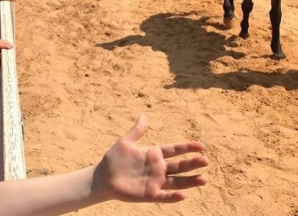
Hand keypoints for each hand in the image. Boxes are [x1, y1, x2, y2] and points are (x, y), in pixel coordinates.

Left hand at [92, 114, 207, 203]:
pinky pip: (164, 196)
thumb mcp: (126, 141)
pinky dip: (173, 196)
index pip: (174, 150)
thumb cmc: (115, 158)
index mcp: (154, 154)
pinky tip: (183, 195)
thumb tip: (144, 115)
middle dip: (192, 163)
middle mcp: (158, 168)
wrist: (104, 176)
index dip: (187, 148)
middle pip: (179, 166)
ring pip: (177, 182)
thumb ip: (137, 130)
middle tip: (206, 160)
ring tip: (204, 178)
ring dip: (190, 181)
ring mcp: (155, 182)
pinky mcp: (150, 194)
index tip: (201, 146)